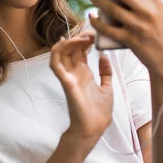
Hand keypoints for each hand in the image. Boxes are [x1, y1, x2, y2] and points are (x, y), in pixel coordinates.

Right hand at [50, 31, 113, 145]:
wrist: (93, 129)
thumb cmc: (98, 112)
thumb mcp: (107, 88)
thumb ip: (105, 73)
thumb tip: (105, 57)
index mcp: (83, 74)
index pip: (79, 51)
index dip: (85, 40)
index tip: (95, 33)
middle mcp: (74, 73)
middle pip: (70, 49)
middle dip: (78, 37)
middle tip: (90, 32)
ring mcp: (68, 77)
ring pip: (59, 53)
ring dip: (69, 42)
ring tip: (82, 37)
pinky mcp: (65, 82)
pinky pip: (55, 64)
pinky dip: (57, 51)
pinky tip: (67, 43)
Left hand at [87, 0, 162, 81]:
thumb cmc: (161, 29)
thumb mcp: (160, 7)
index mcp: (153, 0)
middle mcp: (146, 11)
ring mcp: (138, 26)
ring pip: (113, 10)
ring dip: (98, 0)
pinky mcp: (130, 40)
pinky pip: (110, 30)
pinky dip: (98, 23)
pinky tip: (91, 16)